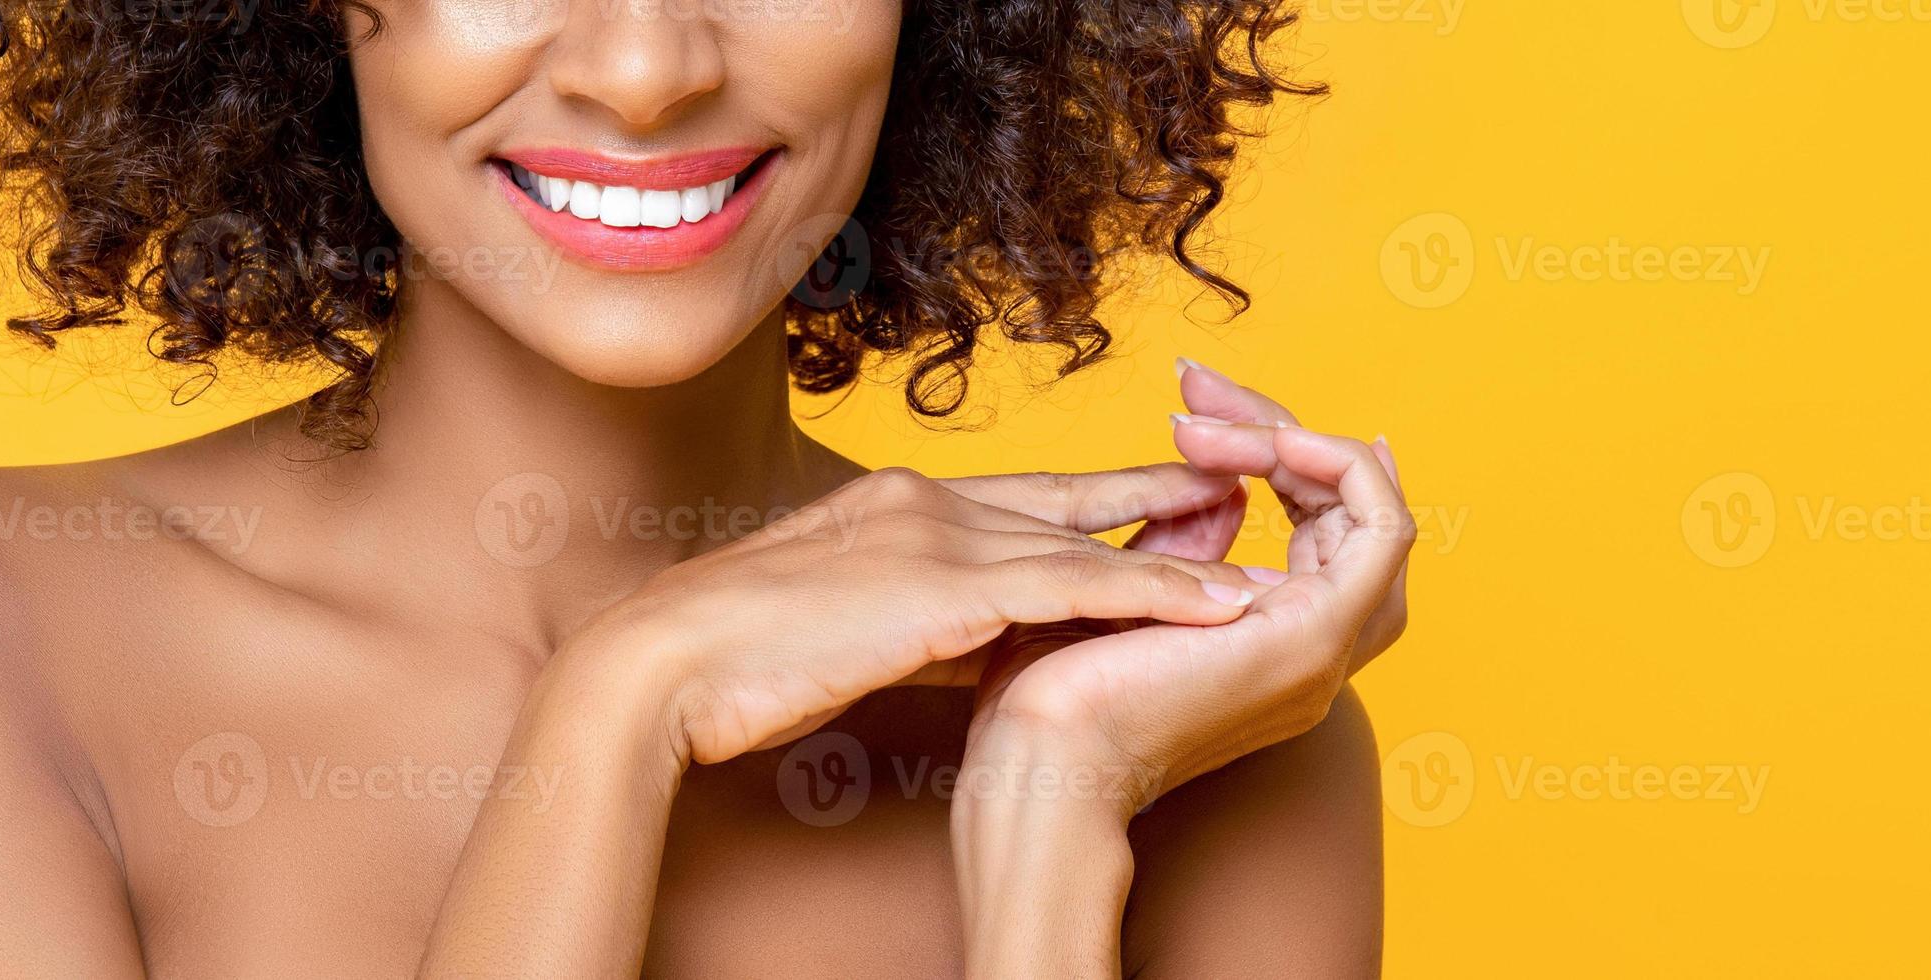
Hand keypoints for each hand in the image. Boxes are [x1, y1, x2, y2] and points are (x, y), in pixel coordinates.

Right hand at [555, 463, 1276, 767]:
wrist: (665, 663)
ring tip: (1264, 558)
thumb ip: (902, 615)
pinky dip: (1156, 593)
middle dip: (1162, 498)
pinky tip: (1216, 607)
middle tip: (1243, 490)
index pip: (1020, 498)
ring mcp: (938, 537)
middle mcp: (928, 503)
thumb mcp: (833, 620)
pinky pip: (1077, 587)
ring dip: (1182, 549)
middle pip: (1070, 500)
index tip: (1164, 500)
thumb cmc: (726, 658)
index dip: (1100, 500)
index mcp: (896, 505)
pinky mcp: (947, 588)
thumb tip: (952, 642)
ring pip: (1087, 541)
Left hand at [963, 363, 1415, 818]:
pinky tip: (1269, 438)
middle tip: (1198, 384)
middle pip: (1352, 517)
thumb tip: (1221, 491)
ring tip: (1221, 414)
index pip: (1319, 528)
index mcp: (1271, 646)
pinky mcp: (1315, 635)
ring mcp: (1323, 648)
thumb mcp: (1123, 597)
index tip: (1194, 400)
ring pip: (1378, 518)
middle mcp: (1314, 651)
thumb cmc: (1052, 702)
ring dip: (1304, 443)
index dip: (1272, 450)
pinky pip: (1384, 531)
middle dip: (1282, 430)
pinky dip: (1341, 469)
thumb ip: (1181, 550)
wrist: (1038, 760)